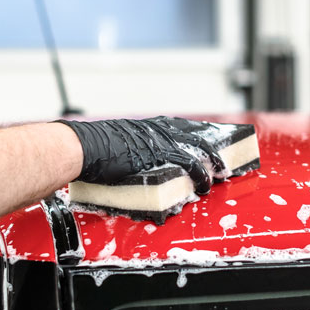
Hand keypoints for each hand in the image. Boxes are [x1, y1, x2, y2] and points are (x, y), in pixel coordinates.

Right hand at [56, 117, 225, 194]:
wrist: (86, 147)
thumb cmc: (98, 148)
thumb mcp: (125, 142)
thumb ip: (141, 149)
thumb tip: (145, 164)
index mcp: (155, 125)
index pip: (190, 129)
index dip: (206, 139)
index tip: (213, 150)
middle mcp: (163, 128)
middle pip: (201, 137)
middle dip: (215, 152)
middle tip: (223, 166)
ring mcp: (163, 139)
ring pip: (201, 149)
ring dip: (212, 166)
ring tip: (216, 178)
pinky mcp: (161, 153)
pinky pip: (190, 164)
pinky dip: (200, 176)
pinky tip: (202, 185)